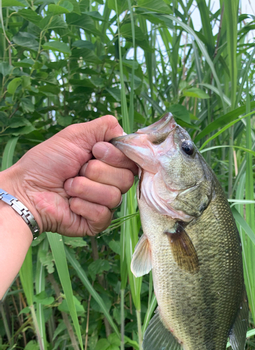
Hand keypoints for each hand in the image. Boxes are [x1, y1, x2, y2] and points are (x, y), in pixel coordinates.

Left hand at [3, 116, 136, 235]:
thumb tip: (131, 135)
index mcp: (109, 163)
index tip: (96, 151)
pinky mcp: (97, 223)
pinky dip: (82, 205)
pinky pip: (103, 213)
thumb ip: (106, 127)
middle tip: (77, 170)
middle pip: (127, 178)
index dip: (116, 156)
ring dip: (84, 188)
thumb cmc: (47, 162)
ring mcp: (105, 204)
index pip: (132, 160)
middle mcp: (111, 183)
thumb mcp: (76, 135)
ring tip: (68, 187)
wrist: (26, 189)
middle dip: (96, 171)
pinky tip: (70, 203)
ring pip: (114, 196)